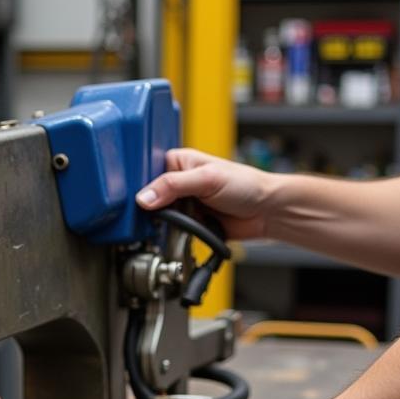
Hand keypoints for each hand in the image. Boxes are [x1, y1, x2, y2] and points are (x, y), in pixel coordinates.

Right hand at [138, 148, 273, 240]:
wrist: (264, 212)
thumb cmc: (245, 185)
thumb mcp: (207, 179)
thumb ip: (173, 186)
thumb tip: (144, 198)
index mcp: (178, 162)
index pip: (146, 173)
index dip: (138, 187)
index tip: (135, 202)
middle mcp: (176, 182)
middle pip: (148, 198)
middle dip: (149, 210)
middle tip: (153, 217)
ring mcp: (181, 204)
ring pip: (157, 218)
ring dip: (160, 225)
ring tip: (167, 226)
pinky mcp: (186, 223)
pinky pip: (169, 232)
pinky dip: (170, 236)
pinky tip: (172, 235)